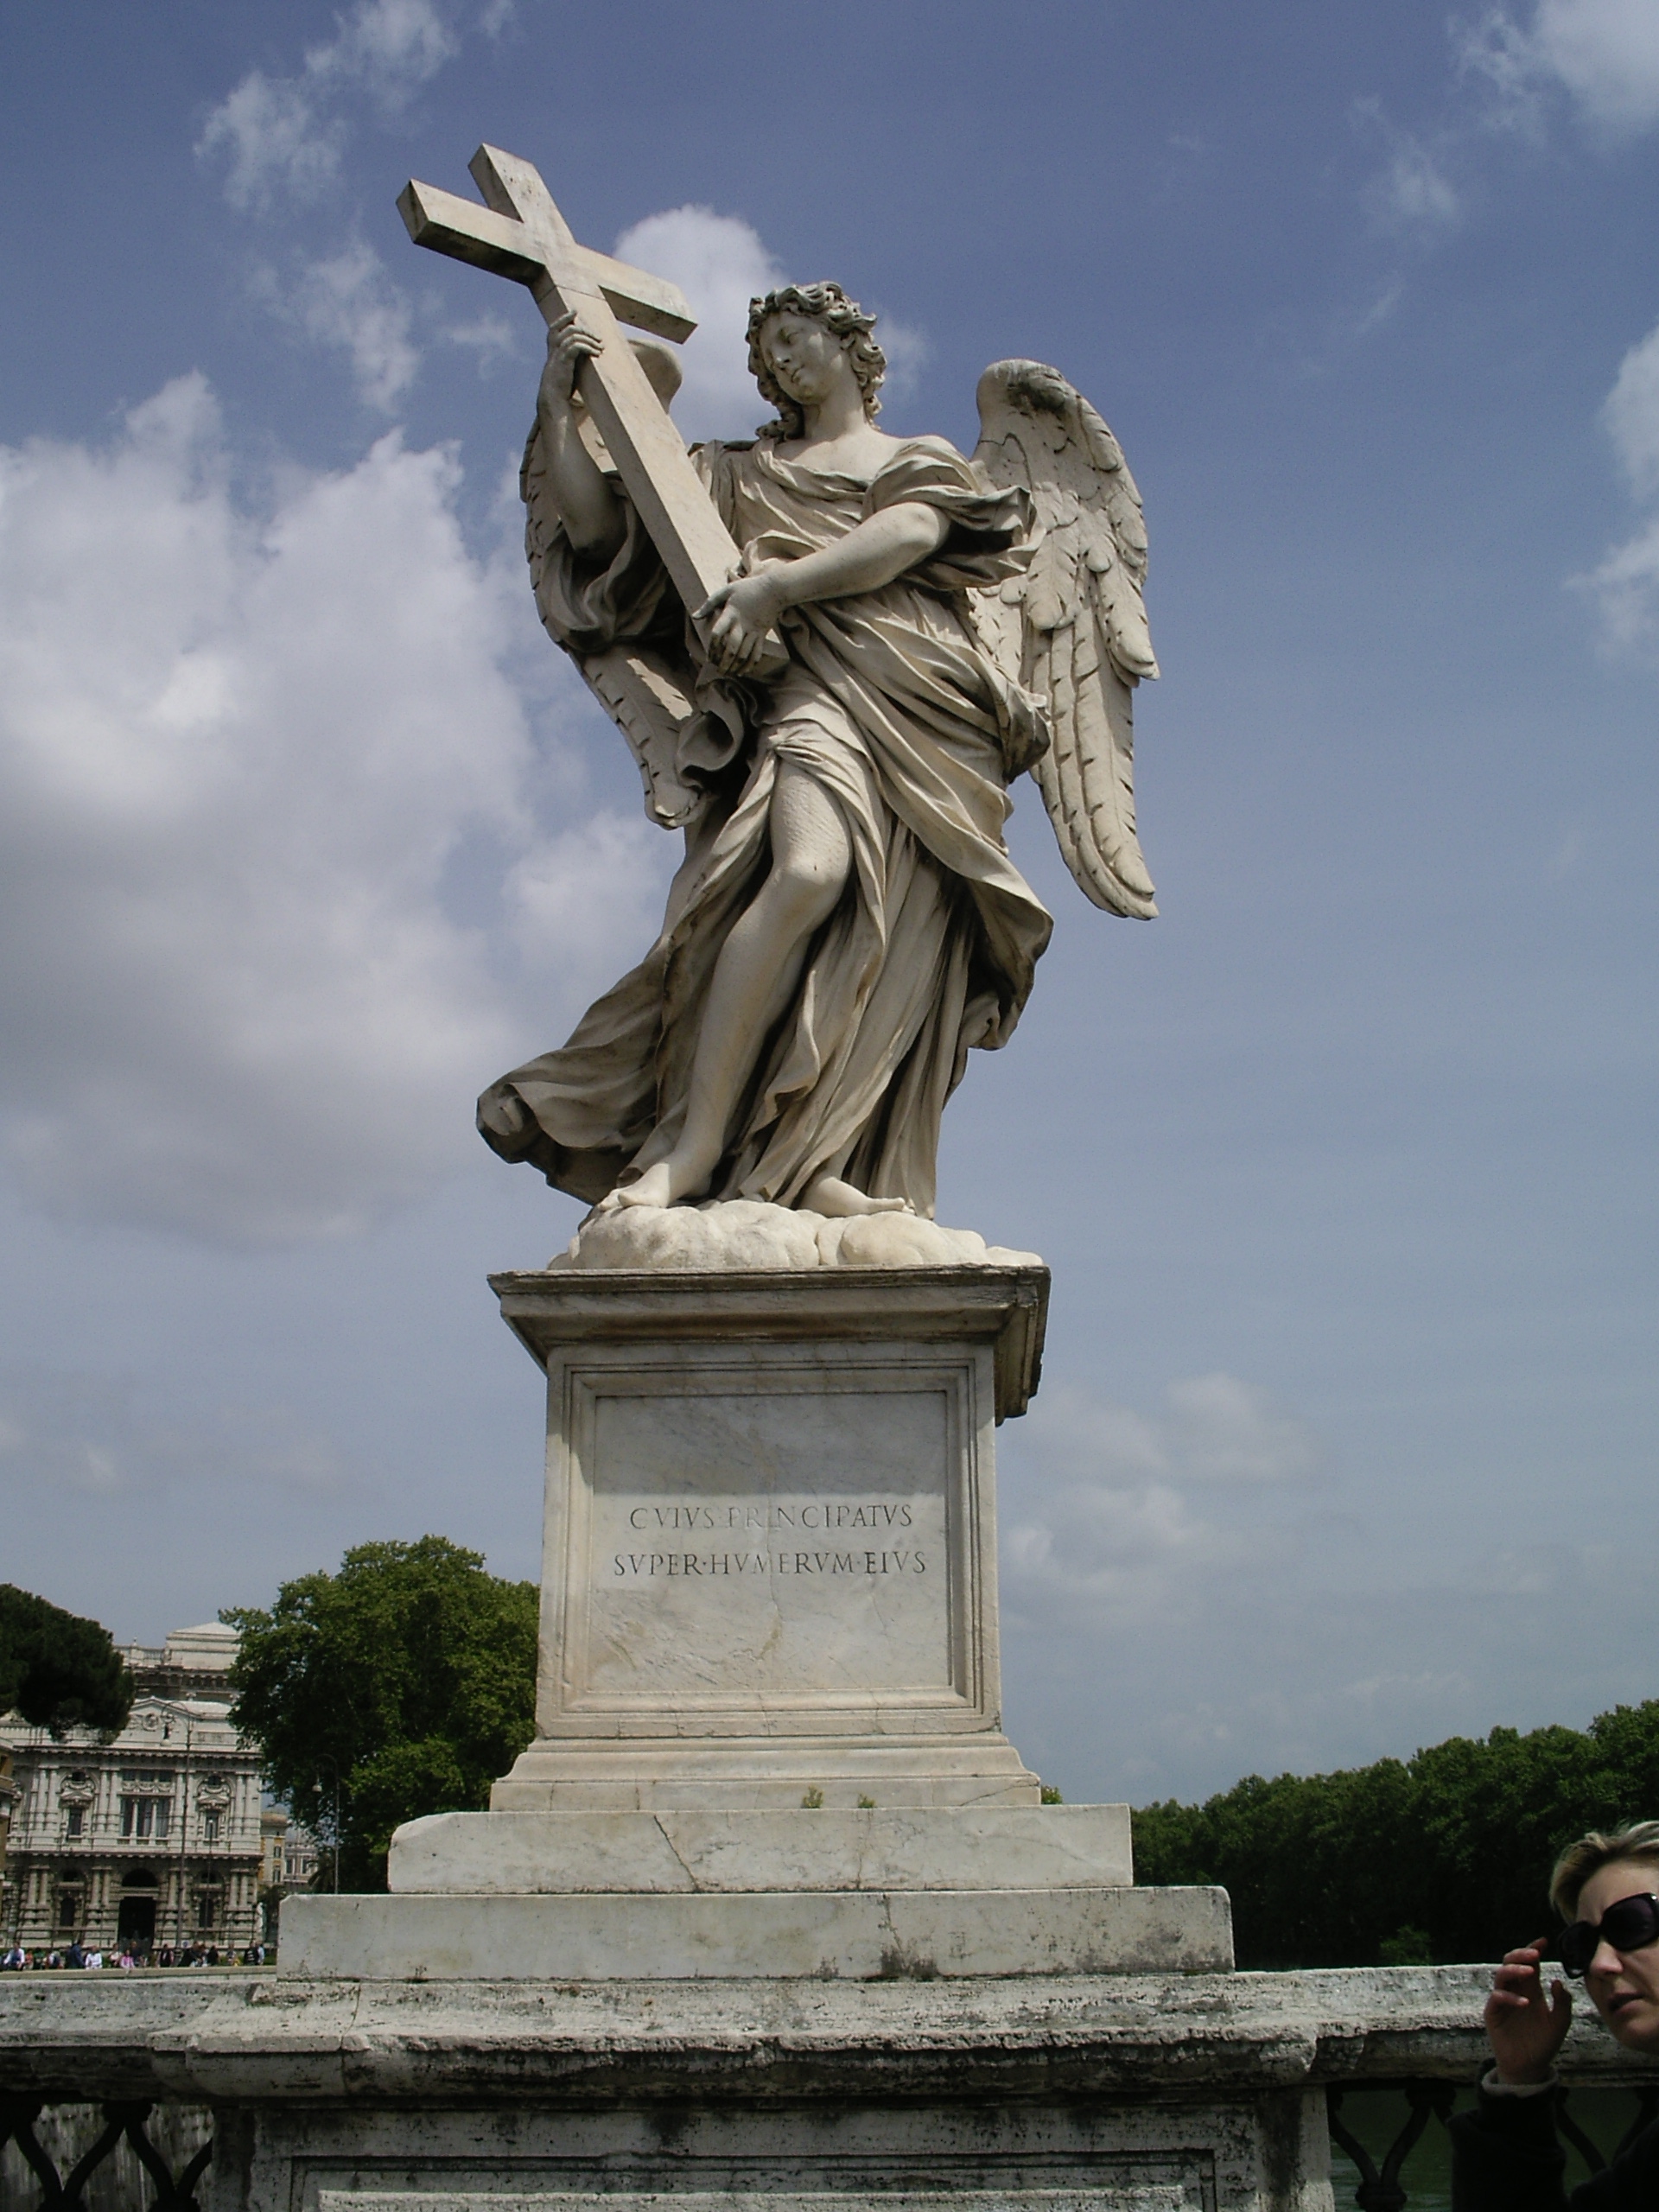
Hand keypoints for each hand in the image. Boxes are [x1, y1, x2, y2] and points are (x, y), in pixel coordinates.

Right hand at [539, 309, 603, 413]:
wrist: (552, 400)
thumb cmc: (560, 391)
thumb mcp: (566, 372)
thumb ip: (572, 362)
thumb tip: (587, 357)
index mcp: (553, 352)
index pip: (554, 329)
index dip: (563, 318)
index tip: (574, 311)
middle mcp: (553, 351)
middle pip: (566, 328)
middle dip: (584, 329)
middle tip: (598, 337)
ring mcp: (557, 355)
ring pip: (572, 335)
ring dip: (589, 338)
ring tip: (601, 347)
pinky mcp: (563, 361)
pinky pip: (576, 346)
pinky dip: (588, 347)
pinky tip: (597, 353)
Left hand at [695, 567, 787, 675]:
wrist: (774, 589)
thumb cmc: (748, 588)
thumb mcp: (726, 591)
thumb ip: (709, 604)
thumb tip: (694, 617)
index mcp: (731, 614)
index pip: (718, 633)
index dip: (712, 647)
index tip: (709, 656)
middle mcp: (742, 624)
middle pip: (731, 648)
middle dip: (724, 662)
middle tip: (718, 670)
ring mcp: (754, 631)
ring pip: (744, 654)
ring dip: (735, 666)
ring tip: (728, 673)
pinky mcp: (762, 634)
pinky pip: (756, 653)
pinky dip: (750, 665)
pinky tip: (743, 671)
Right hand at [1484, 1937, 1571, 2083]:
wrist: (1530, 2068)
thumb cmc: (1544, 2043)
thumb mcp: (1560, 2023)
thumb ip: (1563, 2003)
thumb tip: (1557, 1980)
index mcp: (1531, 1989)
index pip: (1530, 1963)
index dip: (1534, 1949)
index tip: (1544, 1941)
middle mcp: (1516, 1990)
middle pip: (1511, 1962)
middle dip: (1521, 1954)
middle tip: (1534, 1953)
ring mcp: (1503, 2000)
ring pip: (1502, 1974)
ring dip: (1515, 1969)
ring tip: (1530, 1972)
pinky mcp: (1494, 2013)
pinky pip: (1498, 1997)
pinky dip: (1510, 1996)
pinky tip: (1525, 2002)